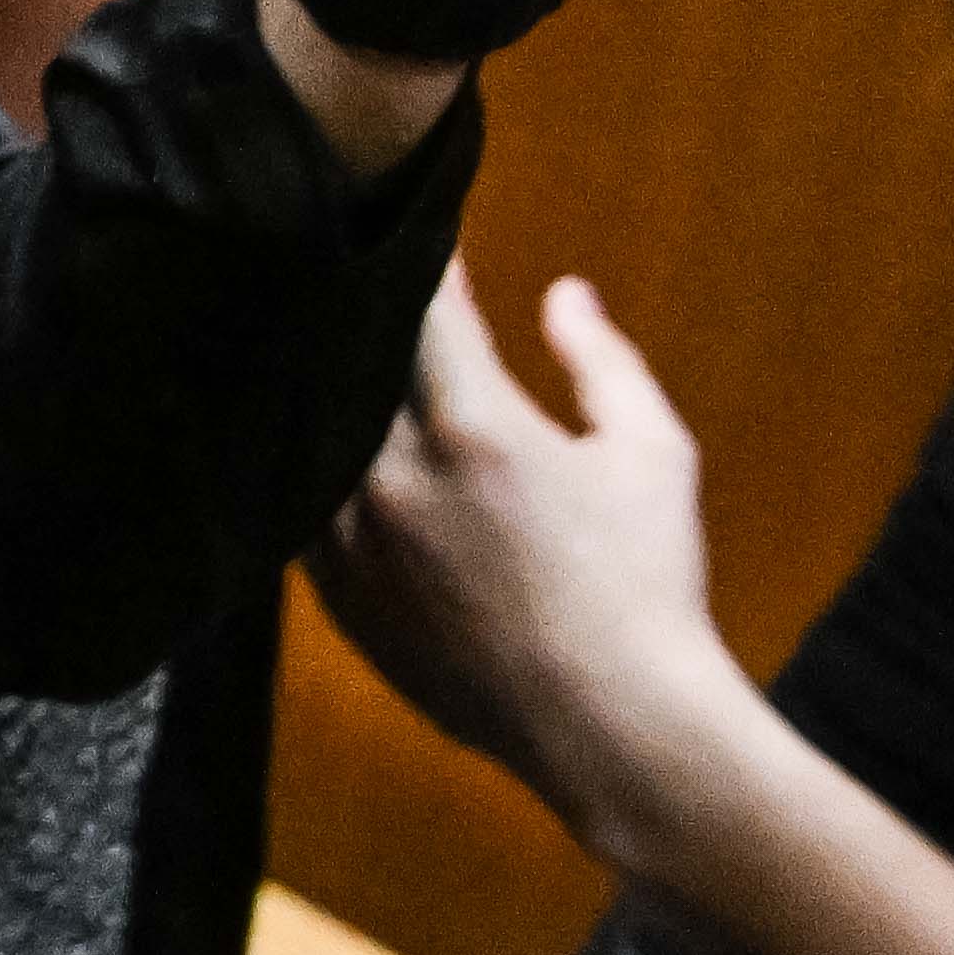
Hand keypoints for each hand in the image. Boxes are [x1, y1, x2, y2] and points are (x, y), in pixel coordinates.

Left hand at [314, 266, 739, 823]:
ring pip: (308, 435)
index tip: (419, 227)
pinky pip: (300, 512)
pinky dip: (308, 471)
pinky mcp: (343, 602)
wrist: (616, 728)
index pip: (422, 307)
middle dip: (360, 318)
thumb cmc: (649, 584)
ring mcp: (358, 547)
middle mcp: (398, 480)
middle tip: (354, 273)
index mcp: (477, 429)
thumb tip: (562, 291)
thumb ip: (601, 361)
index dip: (423, 257)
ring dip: (321, 392)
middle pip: (348, 363)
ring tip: (318, 352)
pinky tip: (317, 448)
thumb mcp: (652, 456)